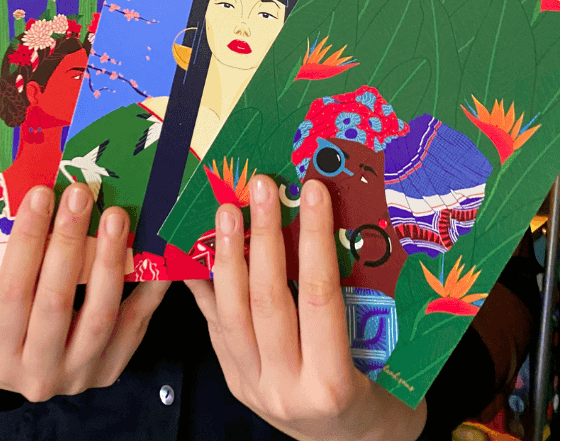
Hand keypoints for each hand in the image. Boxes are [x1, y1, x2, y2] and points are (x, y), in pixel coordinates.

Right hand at [0, 183, 169, 400]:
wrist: (24, 374)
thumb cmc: (4, 326)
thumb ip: (5, 265)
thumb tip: (33, 198)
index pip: (11, 291)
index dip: (26, 241)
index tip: (40, 195)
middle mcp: (37, 373)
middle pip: (56, 302)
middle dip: (68, 242)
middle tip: (79, 195)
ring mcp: (78, 375)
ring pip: (99, 316)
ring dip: (109, 260)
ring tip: (115, 216)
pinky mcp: (110, 370)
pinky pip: (135, 325)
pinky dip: (147, 287)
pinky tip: (155, 254)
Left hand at [185, 175, 426, 440]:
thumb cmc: (385, 396)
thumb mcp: (388, 356)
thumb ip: (362, 304)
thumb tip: (345, 228)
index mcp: (333, 384)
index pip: (320, 298)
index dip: (315, 240)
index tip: (314, 192)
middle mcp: (286, 389)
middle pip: (268, 300)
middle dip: (263, 236)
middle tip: (263, 185)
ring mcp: (254, 386)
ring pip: (231, 313)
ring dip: (227, 255)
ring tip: (228, 208)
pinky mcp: (235, 380)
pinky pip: (214, 326)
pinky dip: (205, 285)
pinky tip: (194, 250)